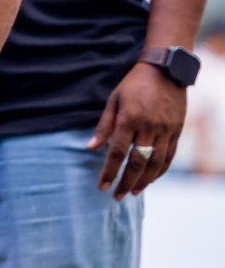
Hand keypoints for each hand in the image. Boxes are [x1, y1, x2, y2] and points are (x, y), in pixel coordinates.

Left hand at [87, 61, 185, 198]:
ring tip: (133, 191)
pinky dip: (160, 171)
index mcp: (129, 119)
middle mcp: (149, 127)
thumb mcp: (113, 100)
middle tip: (117, 196)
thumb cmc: (134, 85)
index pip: (117, 152)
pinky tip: (151, 179)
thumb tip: (90, 147)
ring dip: (144, 181)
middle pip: (138, 162)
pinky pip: (169, 157)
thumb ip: (103, 125)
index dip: (109, 171)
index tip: (102, 186)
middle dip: (126, 181)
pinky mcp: (177, 132)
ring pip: (156, 164)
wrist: (165, 71)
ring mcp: (166, 131)